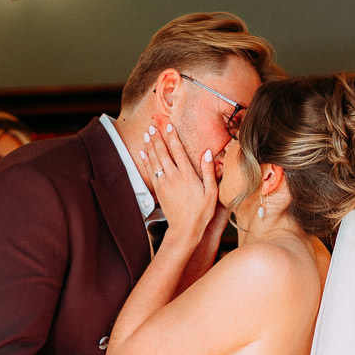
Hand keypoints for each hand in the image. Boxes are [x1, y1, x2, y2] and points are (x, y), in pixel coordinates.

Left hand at [138, 122, 217, 249]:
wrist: (184, 229)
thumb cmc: (201, 212)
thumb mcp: (211, 193)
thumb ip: (210, 171)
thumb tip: (208, 153)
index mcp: (188, 175)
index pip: (178, 151)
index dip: (172, 137)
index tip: (168, 125)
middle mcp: (173, 177)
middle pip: (163, 153)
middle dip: (157, 138)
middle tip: (152, 126)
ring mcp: (164, 183)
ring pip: (154, 160)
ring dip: (150, 146)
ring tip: (146, 134)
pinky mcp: (159, 190)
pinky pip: (150, 171)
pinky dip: (146, 160)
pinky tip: (143, 152)